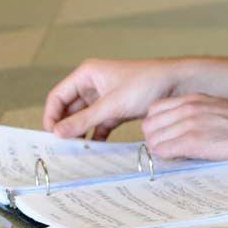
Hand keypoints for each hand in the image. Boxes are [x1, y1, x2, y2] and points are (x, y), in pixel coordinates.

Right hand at [43, 58, 180, 139]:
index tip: (51, 136)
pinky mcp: (116, 109)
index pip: (58, 96)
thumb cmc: (146, 83)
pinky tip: (94, 150)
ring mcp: (104, 97)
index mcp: (87, 74)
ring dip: (79, 133)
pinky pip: (98, 124)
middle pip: (69, 109)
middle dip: (65, 127)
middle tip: (60, 149)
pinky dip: (95, 135)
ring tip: (74, 153)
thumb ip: (84, 120)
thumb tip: (58, 133)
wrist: (176, 84)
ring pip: (83, 118)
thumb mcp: (112, 104)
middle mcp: (92, 84)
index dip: (51, 116)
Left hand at [141, 93, 227, 160]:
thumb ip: (195, 115)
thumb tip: (177, 132)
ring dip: (161, 151)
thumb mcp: (216, 109)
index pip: (154, 110)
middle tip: (169, 151)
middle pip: (149, 126)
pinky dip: (167, 158)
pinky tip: (181, 160)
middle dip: (155, 140)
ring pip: (154, 140)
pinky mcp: (195, 140)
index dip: (157, 126)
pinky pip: (164, 150)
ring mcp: (190, 123)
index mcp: (193, 99)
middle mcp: (188, 107)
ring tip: (177, 157)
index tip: (166, 137)